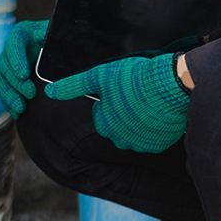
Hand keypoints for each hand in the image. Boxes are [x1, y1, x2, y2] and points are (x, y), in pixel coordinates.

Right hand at [0, 20, 48, 117]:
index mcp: (20, 34)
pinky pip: (5, 92)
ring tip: (21, 108)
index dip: (17, 61)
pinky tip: (17, 114)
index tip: (24, 75)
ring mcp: (7, 66)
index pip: (14, 45)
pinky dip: (9, 104)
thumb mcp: (55, 32)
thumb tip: (46, 38)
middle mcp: (10, 50)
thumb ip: (52, 34)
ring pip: (2, 81)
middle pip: (7, 67)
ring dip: (10, 96)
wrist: (55, 46)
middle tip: (31, 93)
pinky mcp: (8, 80)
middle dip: (17, 82)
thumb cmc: (57, 37)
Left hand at [44, 52, 188, 153]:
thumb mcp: (98, 76)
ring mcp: (141, 143)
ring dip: (140, 120)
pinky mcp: (160, 144)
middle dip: (125, 113)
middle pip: (118, 125)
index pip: (102, 115)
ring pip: (136, 132)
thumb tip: (50, 92)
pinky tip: (158, 111)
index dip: (111, 100)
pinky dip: (155, 126)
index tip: (122, 90)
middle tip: (136, 95)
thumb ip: (73, 86)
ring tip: (148, 101)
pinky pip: (154, 136)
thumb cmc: (134, 78)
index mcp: (104, 125)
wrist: (170, 85)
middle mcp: (120, 140)